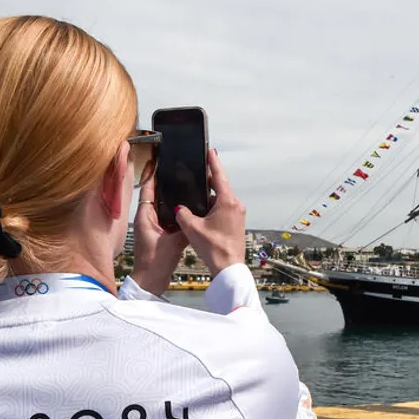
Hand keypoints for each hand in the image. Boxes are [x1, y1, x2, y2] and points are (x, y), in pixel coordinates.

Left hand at [130, 171, 187, 295]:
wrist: (150, 283)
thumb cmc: (154, 264)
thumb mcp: (173, 243)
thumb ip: (186, 228)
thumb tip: (197, 215)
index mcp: (145, 218)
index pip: (148, 190)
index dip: (152, 175)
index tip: (157, 161)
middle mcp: (147, 220)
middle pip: (157, 197)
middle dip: (167, 185)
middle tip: (177, 172)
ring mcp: (153, 228)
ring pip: (164, 208)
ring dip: (173, 200)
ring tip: (187, 188)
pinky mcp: (160, 236)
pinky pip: (169, 220)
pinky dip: (177, 215)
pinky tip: (189, 211)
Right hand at [175, 148, 245, 276]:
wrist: (228, 268)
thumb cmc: (214, 248)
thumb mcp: (192, 228)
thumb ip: (183, 213)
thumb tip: (180, 208)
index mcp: (228, 201)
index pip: (219, 175)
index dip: (213, 162)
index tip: (210, 150)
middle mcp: (236, 205)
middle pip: (221, 187)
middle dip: (209, 180)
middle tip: (199, 171)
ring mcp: (238, 215)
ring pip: (222, 199)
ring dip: (209, 197)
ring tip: (196, 195)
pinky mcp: (236, 223)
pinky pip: (224, 209)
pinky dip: (213, 207)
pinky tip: (202, 212)